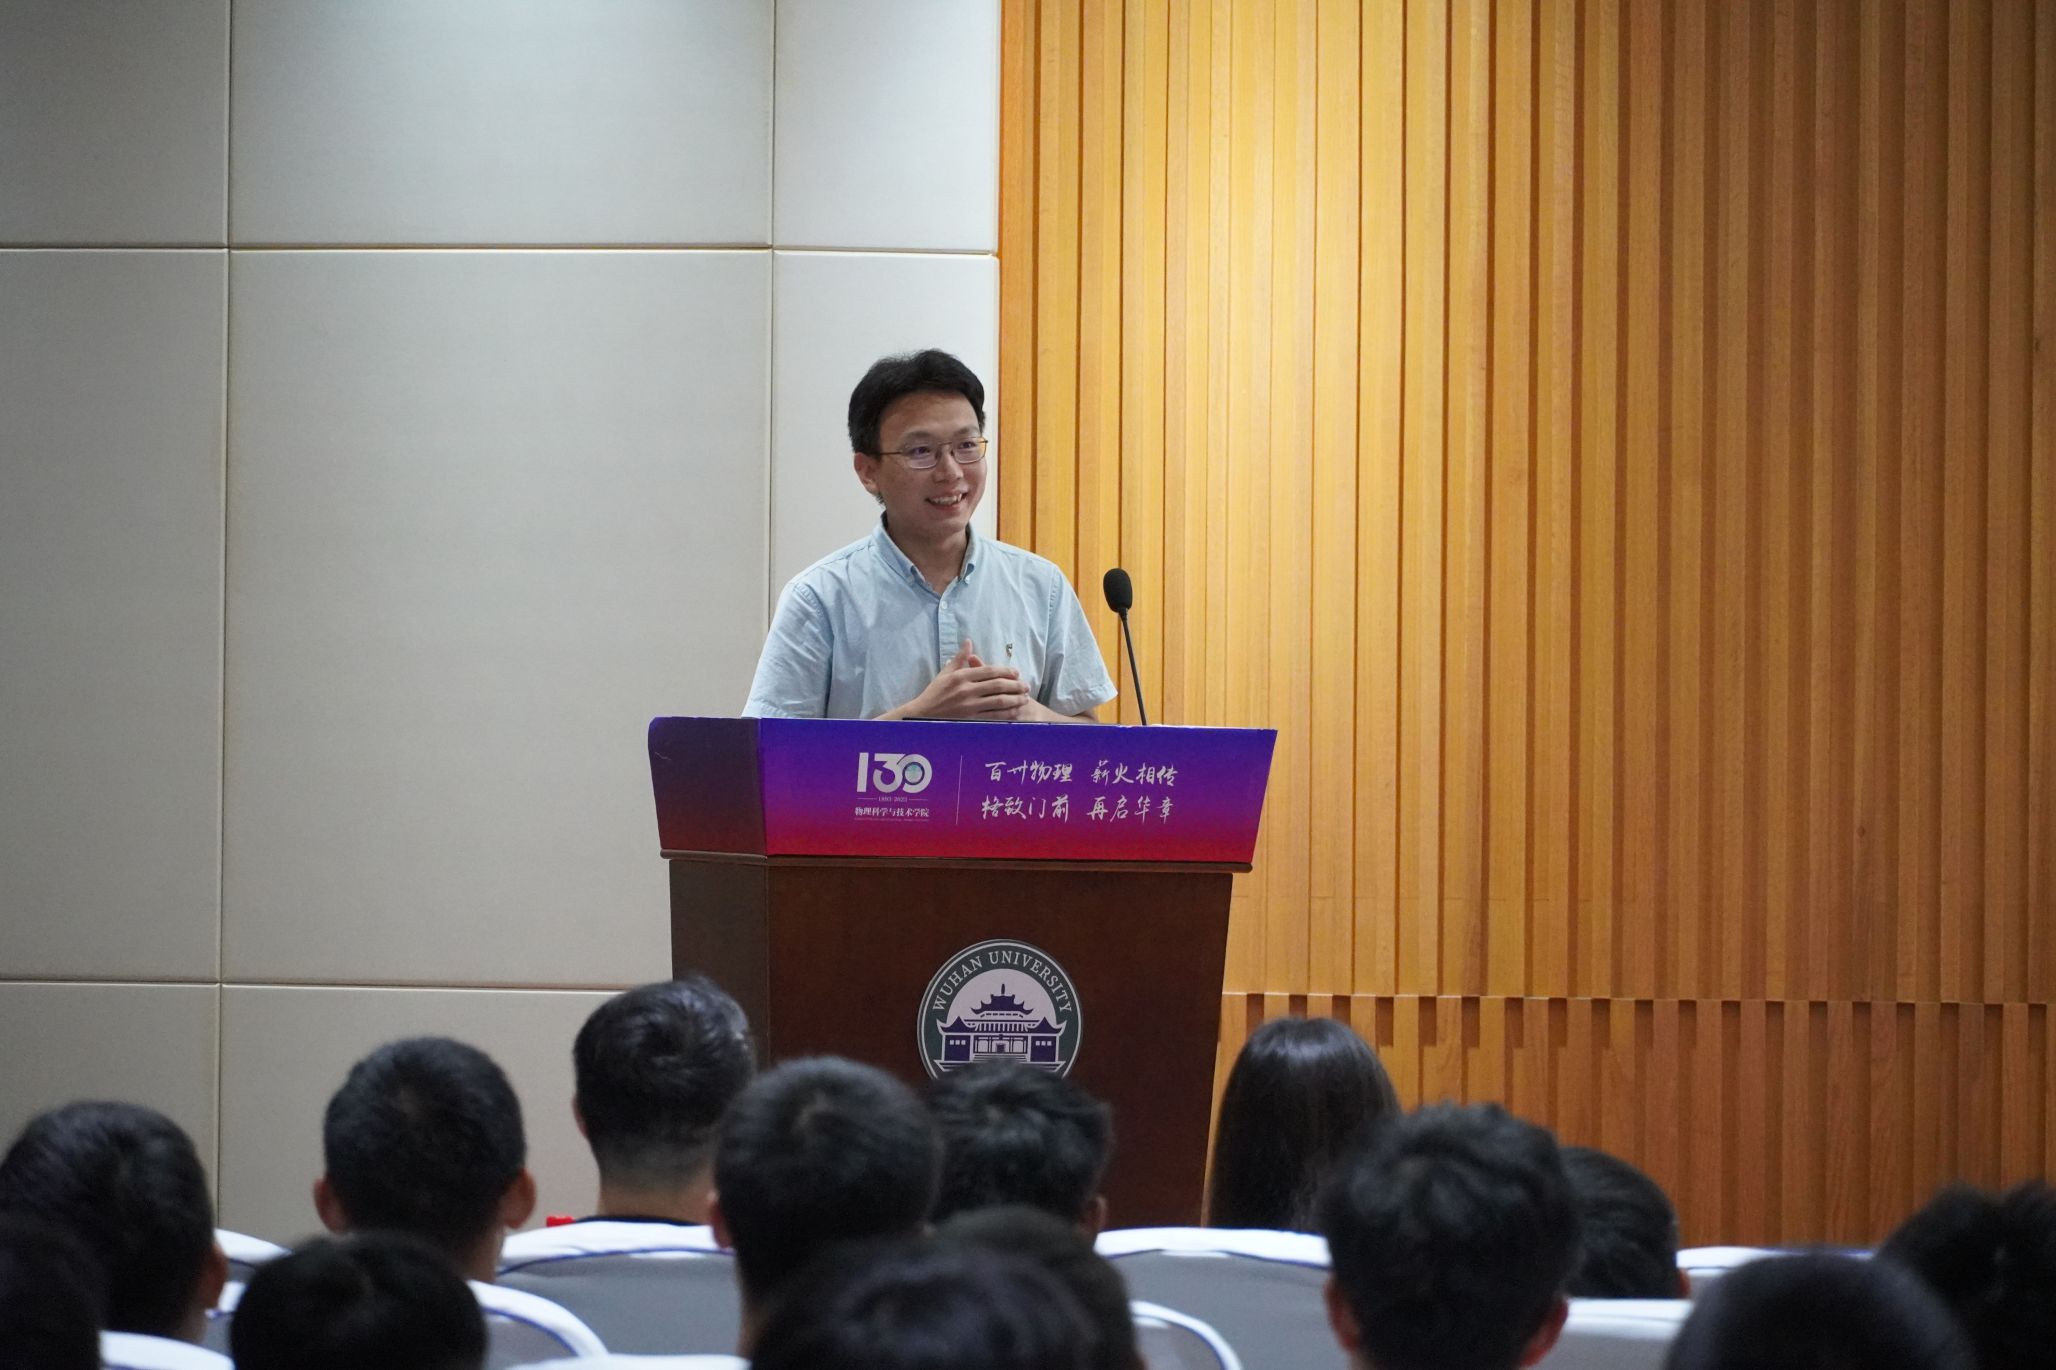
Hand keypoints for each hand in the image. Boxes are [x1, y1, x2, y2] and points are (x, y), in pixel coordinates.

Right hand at [891, 639, 1030, 720]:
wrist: (922, 714)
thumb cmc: (934, 692)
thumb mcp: (945, 673)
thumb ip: (960, 658)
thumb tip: (969, 641)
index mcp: (961, 676)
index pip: (989, 671)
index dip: (1006, 671)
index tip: (1016, 673)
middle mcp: (966, 690)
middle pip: (997, 686)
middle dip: (1015, 685)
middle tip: (1026, 686)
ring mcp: (969, 706)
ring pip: (998, 702)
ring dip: (1015, 700)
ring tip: (1024, 698)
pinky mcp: (970, 720)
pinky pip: (993, 716)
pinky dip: (1007, 714)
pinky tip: (1015, 712)